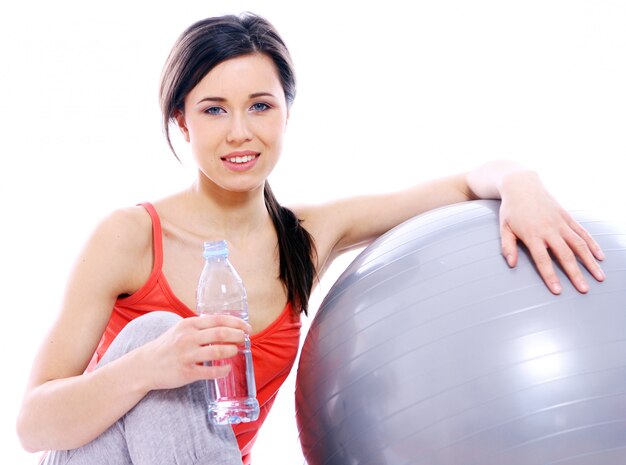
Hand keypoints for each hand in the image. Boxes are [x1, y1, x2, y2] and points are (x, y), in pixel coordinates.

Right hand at [136, 314, 250, 390]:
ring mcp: (187, 355)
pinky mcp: (186, 372)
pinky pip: (211, 371)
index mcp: (189, 324)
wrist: (145, 365)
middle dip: (238, 336)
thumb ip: (200, 326)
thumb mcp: (180, 329)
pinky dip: (223, 370)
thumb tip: (225, 325)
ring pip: (218, 351)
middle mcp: (188, 338)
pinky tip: (227, 368)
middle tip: (245, 339)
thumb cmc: (167, 346)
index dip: (236, 323)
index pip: (218, 319)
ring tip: (236, 351)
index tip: (247, 327)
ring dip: (232, 350)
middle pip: (221, 333)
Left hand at [498, 171, 604, 293]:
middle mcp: (549, 229)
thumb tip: (511, 264)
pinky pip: (582, 232)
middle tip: (584, 290)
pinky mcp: (567, 217)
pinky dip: (592, 244)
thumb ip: (507, 246)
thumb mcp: (504, 227)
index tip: (558, 291)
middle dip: (575, 274)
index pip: (542, 260)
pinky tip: (600, 257)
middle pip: (565, 255)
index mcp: (532, 234)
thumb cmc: (511, 209)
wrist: (522, 185)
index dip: (550, 276)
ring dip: (590, 261)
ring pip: (579, 244)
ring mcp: (560, 222)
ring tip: (599, 277)